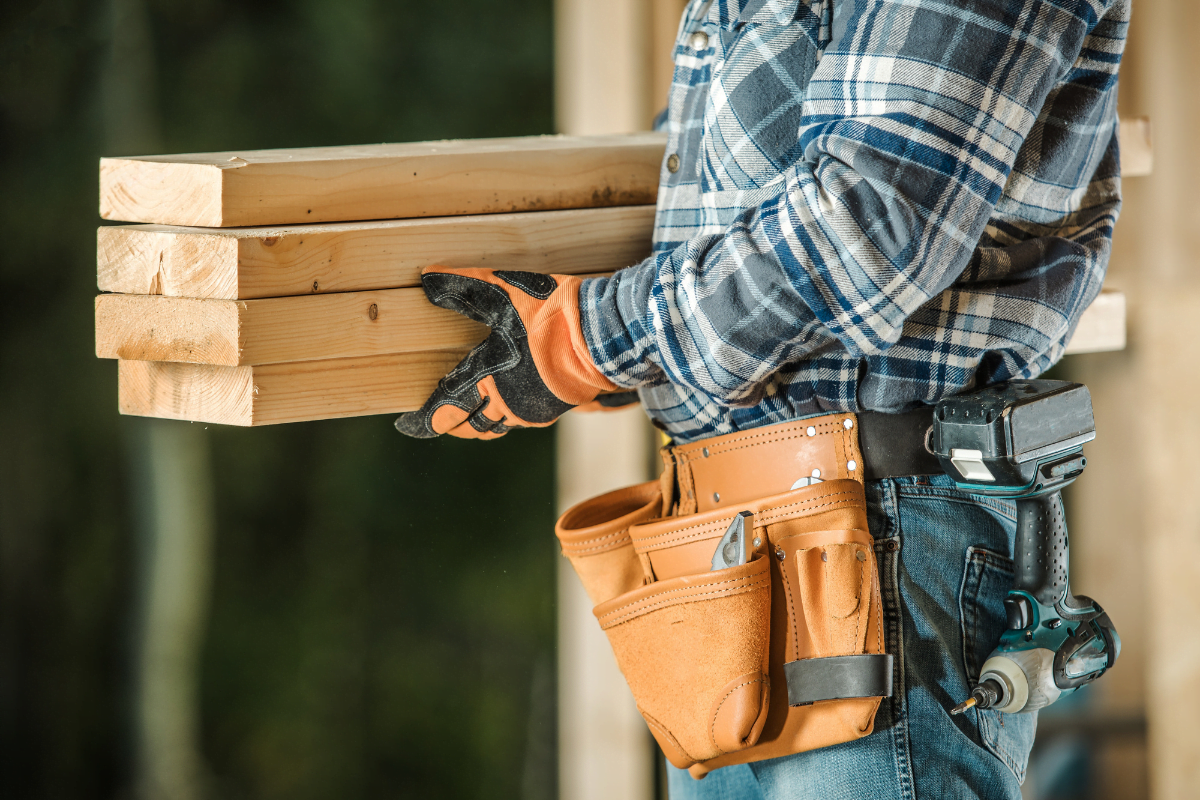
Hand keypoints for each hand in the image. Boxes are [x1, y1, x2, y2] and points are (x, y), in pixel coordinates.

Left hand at [395, 267, 621, 438]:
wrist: (603, 335)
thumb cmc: (551, 314)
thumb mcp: (503, 291)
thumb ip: (464, 287)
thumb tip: (426, 278)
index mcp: (486, 379)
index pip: (445, 411)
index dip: (424, 420)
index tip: (408, 425)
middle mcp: (506, 403)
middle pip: (470, 426)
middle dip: (452, 423)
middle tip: (440, 418)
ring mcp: (532, 409)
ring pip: (496, 426)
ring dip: (479, 422)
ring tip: (470, 412)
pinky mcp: (555, 407)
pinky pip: (520, 420)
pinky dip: (505, 416)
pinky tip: (508, 402)